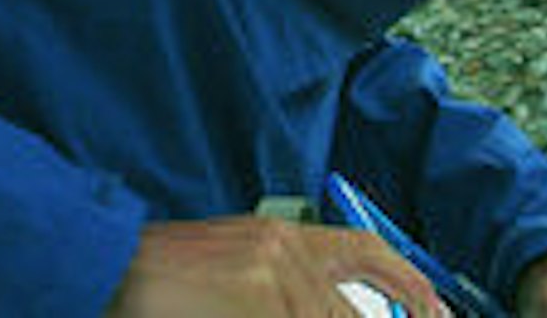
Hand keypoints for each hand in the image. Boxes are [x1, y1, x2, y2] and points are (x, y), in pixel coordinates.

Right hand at [105, 213, 447, 315]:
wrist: (109, 265)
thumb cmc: (166, 277)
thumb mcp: (236, 269)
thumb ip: (282, 293)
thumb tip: (328, 309)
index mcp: (281, 237)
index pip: (364, 252)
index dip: (410, 284)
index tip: (438, 312)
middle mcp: (283, 251)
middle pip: (349, 313)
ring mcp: (270, 278)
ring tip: (278, 311)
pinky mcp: (256, 301)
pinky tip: (262, 317)